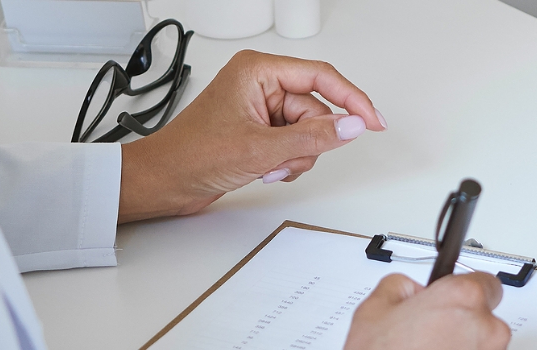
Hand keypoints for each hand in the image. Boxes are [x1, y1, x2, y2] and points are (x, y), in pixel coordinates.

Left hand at [117, 50, 386, 222]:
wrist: (163, 182)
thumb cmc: (191, 154)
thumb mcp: (261, 148)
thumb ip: (312, 137)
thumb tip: (351, 126)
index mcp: (258, 70)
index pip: (321, 77)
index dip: (352, 100)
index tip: (373, 121)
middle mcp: (260, 84)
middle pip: (315, 110)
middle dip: (307, 142)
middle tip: (285, 157)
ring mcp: (260, 109)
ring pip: (307, 132)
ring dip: (295, 156)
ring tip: (268, 167)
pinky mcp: (258, 131)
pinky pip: (293, 144)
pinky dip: (286, 162)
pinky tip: (264, 171)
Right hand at [345, 273, 509, 349]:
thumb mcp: (373, 310)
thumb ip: (400, 286)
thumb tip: (410, 288)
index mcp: (462, 298)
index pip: (485, 281)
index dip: (463, 290)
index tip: (452, 298)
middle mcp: (486, 327)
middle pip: (485, 315)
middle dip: (461, 321)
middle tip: (430, 331)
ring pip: (483, 343)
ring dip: (463, 345)